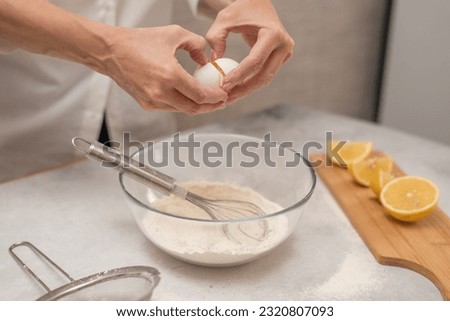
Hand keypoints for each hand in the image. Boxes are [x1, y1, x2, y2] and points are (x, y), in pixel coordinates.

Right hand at [103, 25, 227, 114]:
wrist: (110, 51)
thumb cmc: (139, 41)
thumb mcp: (174, 34)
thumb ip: (197, 45)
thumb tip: (206, 60)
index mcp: (169, 75)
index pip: (201, 95)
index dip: (216, 97)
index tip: (225, 94)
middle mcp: (160, 92)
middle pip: (194, 108)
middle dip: (211, 107)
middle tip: (222, 101)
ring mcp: (152, 101)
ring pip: (183, 110)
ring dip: (198, 107)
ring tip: (210, 100)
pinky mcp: (146, 104)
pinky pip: (171, 108)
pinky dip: (183, 104)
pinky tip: (191, 96)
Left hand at [206, 0, 293, 103]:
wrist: (258, 5)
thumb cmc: (241, 10)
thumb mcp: (224, 18)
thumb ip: (216, 37)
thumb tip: (215, 60)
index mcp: (273, 34)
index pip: (255, 61)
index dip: (239, 75)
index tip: (223, 84)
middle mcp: (284, 45)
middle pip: (263, 75)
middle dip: (244, 88)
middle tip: (227, 97)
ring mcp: (285, 53)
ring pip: (265, 79)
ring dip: (247, 89)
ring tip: (230, 96)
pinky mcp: (281, 59)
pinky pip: (265, 74)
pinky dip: (251, 83)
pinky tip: (236, 89)